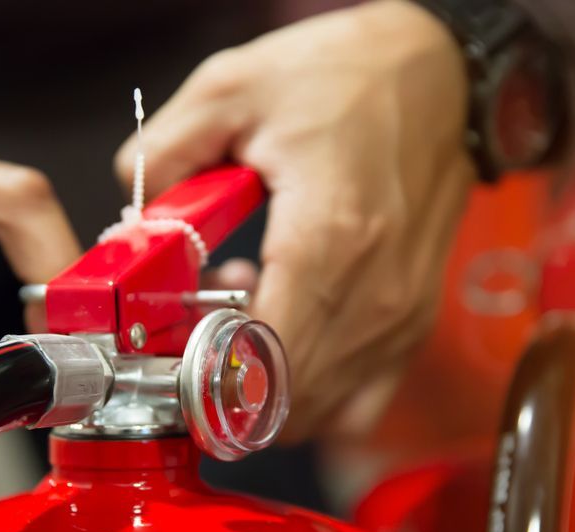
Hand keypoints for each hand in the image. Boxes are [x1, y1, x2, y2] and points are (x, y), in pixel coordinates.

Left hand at [117, 1, 474, 441]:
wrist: (441, 76)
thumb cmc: (349, 78)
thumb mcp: (233, 88)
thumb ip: (164, 155)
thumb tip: (133, 223)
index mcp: (326, 240)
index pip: (259, 362)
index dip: (202, 380)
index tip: (169, 356)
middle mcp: (373, 296)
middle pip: (284, 400)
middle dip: (223, 386)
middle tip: (192, 338)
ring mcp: (400, 318)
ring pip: (319, 413)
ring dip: (266, 390)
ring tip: (240, 328)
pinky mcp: (414, 324)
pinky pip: (358, 403)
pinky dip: (312, 393)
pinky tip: (288, 340)